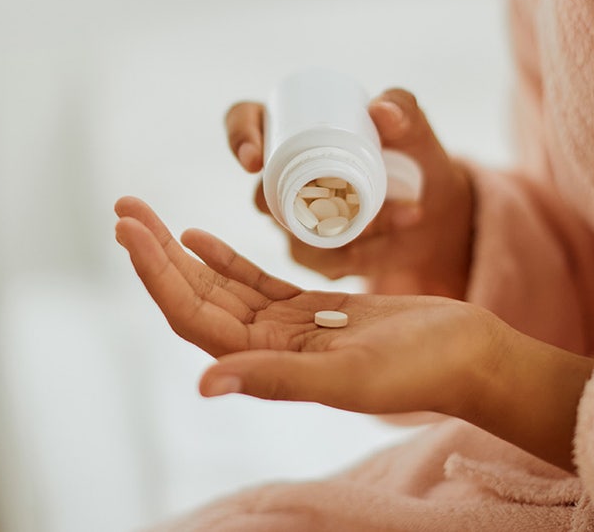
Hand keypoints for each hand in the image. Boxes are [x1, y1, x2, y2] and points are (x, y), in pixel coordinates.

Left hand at [114, 196, 593, 471]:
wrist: (469, 358)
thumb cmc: (419, 371)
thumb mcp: (349, 377)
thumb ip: (278, 379)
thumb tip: (205, 384)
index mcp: (267, 366)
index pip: (193, 316)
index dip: (156, 275)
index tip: (129, 231)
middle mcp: (268, 350)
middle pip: (195, 296)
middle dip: (155, 254)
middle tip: (123, 208)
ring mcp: (288, 331)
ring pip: (219, 287)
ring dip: (179, 252)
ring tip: (145, 215)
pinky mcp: (312, 312)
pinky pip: (254, 283)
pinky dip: (223, 259)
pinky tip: (197, 236)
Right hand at [225, 89, 473, 296]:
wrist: (436, 204)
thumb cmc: (412, 153)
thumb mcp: (413, 128)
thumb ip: (404, 108)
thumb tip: (381, 110)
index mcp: (290, 130)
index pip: (244, 123)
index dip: (239, 138)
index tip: (254, 159)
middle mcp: (283, 178)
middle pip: (261, 195)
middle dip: (297, 205)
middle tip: (349, 198)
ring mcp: (297, 221)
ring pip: (298, 237)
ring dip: (349, 229)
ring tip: (402, 213)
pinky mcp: (321, 257)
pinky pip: (329, 264)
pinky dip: (369, 253)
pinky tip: (401, 234)